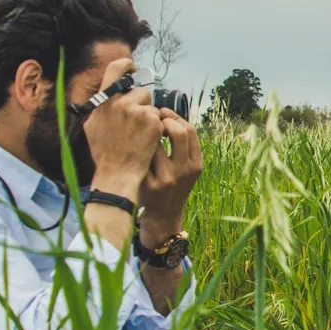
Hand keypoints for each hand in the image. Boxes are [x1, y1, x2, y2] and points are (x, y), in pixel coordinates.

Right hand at [81, 58, 162, 198]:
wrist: (118, 172)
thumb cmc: (104, 152)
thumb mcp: (93, 125)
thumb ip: (101, 106)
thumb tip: (108, 92)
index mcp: (104, 101)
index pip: (115, 69)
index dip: (126, 65)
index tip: (132, 67)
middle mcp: (121, 103)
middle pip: (141, 92)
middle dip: (142, 105)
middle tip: (135, 123)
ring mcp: (139, 112)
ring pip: (152, 106)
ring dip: (150, 117)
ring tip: (139, 135)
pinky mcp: (153, 122)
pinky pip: (160, 118)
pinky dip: (157, 128)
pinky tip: (147, 140)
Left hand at [139, 108, 203, 248]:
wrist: (163, 216)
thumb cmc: (173, 185)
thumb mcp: (187, 170)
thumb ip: (184, 147)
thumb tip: (168, 115)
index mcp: (196, 165)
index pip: (190, 131)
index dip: (176, 117)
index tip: (164, 113)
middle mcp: (184, 171)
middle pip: (179, 132)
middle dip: (165, 120)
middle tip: (154, 118)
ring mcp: (167, 178)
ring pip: (157, 143)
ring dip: (149, 134)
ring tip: (143, 133)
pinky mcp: (149, 184)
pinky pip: (143, 157)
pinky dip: (138, 148)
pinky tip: (134, 147)